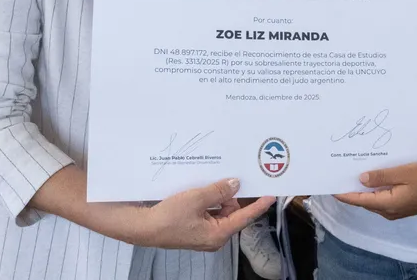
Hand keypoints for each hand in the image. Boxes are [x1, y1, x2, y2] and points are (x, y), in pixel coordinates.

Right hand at [126, 179, 273, 250]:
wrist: (145, 227)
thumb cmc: (169, 217)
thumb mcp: (197, 199)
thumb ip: (218, 191)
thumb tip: (235, 184)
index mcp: (219, 234)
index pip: (245, 217)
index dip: (259, 205)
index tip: (271, 195)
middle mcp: (215, 236)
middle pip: (233, 212)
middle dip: (231, 196)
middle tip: (230, 180)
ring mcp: (206, 233)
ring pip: (221, 211)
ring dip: (219, 197)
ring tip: (212, 185)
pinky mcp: (197, 228)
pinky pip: (210, 212)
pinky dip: (210, 201)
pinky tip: (204, 190)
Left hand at [333, 163, 416, 219]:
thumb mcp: (404, 173)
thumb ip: (381, 177)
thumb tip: (360, 179)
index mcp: (387, 204)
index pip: (358, 200)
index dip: (343, 193)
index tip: (329, 185)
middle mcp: (388, 211)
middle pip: (364, 202)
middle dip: (351, 190)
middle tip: (339, 173)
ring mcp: (395, 211)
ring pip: (372, 201)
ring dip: (362, 190)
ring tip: (351, 173)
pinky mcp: (401, 206)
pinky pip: (381, 200)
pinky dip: (373, 191)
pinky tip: (371, 179)